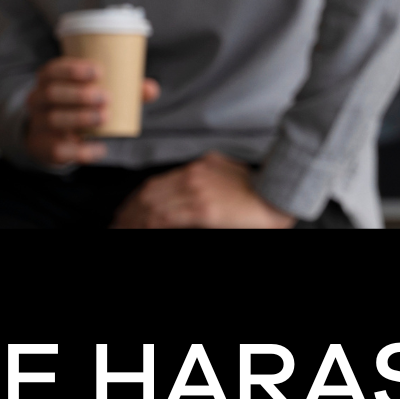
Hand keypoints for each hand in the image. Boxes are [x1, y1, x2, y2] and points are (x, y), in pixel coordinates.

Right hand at [24, 59, 162, 166]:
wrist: (49, 139)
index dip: (72, 69)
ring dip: (80, 118)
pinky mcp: (44, 148)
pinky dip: (82, 150)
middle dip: (79, 94)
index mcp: (47, 81)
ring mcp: (39, 125)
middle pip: (51, 93)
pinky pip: (59, 150)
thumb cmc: (77, 107)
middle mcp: (37, 100)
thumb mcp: (92, 94)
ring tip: (104, 117)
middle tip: (107, 97)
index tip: (99, 71)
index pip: (51, 70)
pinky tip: (100, 148)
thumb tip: (152, 89)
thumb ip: (123, 90)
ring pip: (53, 119)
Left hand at [113, 151, 295, 228]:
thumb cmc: (262, 193)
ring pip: (151, 205)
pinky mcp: (202, 209)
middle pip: (148, 193)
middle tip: (117, 226)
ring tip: (121, 230)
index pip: (158, 183)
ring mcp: (196, 191)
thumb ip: (211, 177)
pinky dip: (149, 225)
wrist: (283, 196)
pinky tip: (140, 231)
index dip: (137, 201)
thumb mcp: (232, 174)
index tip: (127, 214)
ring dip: (133, 221)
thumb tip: (198, 190)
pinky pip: (165, 218)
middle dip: (129, 212)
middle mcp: (193, 174)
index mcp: (200, 167)